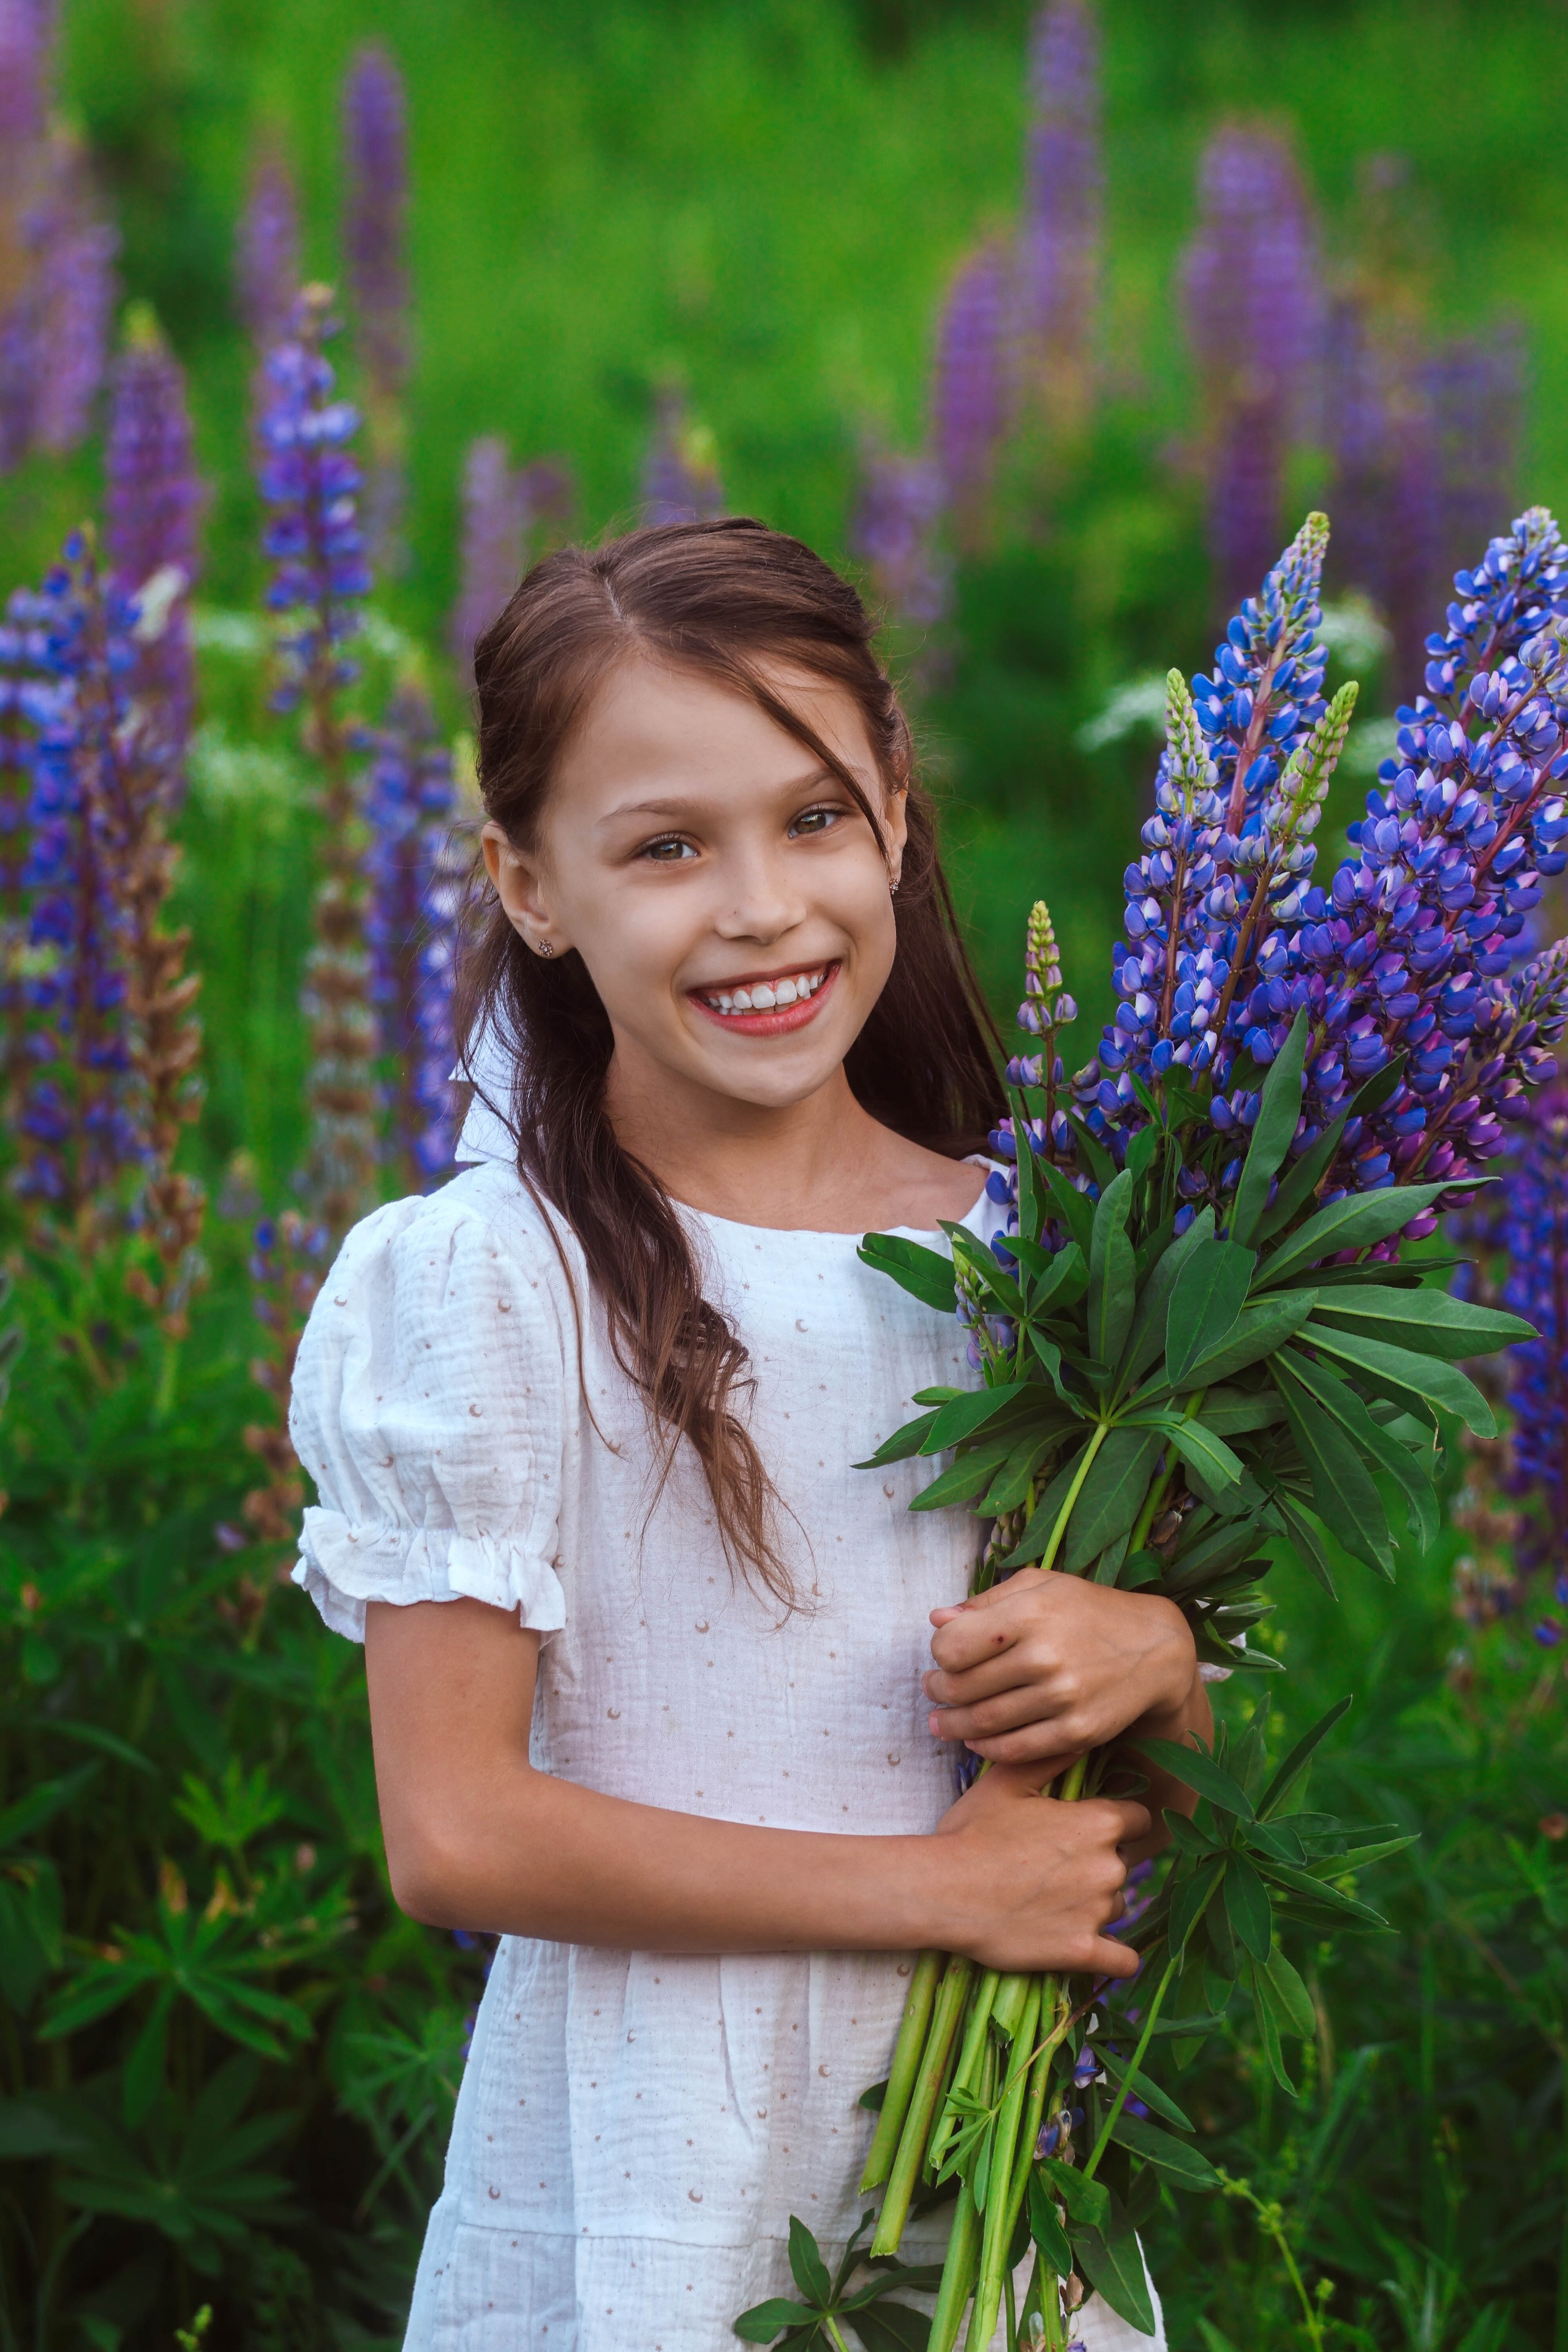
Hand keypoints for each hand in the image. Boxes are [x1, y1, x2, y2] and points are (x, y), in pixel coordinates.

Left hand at [923, 1566, 1199, 1767]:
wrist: (1157, 1648)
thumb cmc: (1089, 1610)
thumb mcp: (1040, 1586)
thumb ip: (986, 1602)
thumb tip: (937, 1620)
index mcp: (1029, 1612)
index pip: (952, 1647)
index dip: (939, 1655)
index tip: (944, 1657)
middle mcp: (1044, 1655)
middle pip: (961, 1688)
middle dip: (938, 1692)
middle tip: (934, 1692)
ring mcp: (1062, 1698)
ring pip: (983, 1723)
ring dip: (953, 1727)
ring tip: (943, 1723)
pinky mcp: (1077, 1731)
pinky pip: (1015, 1749)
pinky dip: (987, 1749)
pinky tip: (976, 1741)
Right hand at [929, 1760, 1148, 1975]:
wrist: (943, 1892)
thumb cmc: (971, 1832)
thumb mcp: (1006, 1782)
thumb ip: (1052, 1759)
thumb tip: (1082, 1739)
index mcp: (1097, 1822)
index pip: (1139, 1818)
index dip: (1117, 1822)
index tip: (1089, 1829)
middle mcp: (1109, 1866)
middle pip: (1125, 1863)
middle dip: (1099, 1864)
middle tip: (1056, 1866)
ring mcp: (1098, 1912)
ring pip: (1116, 1906)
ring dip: (1096, 1905)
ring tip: (1051, 1901)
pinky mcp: (1082, 1951)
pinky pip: (1122, 1961)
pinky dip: (1115, 1957)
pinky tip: (1098, 1949)